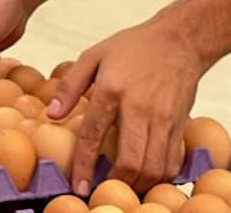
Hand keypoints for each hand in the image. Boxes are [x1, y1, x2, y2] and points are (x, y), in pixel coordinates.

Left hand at [53, 15, 207, 195]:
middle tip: (103, 190)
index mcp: (111, 89)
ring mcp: (163, 118)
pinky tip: (146, 175)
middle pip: (130, 161)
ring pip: (154, 168)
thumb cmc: (132, 47)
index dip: (85, 166)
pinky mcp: (180, 125)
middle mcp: (139, 108)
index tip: (78, 187)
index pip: (93, 136)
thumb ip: (70, 85)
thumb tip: (51, 114)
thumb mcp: (94, 55)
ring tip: (123, 185)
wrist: (179, 40)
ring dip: (138, 184)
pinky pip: (172, 163)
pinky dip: (159, 177)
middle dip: (116, 183)